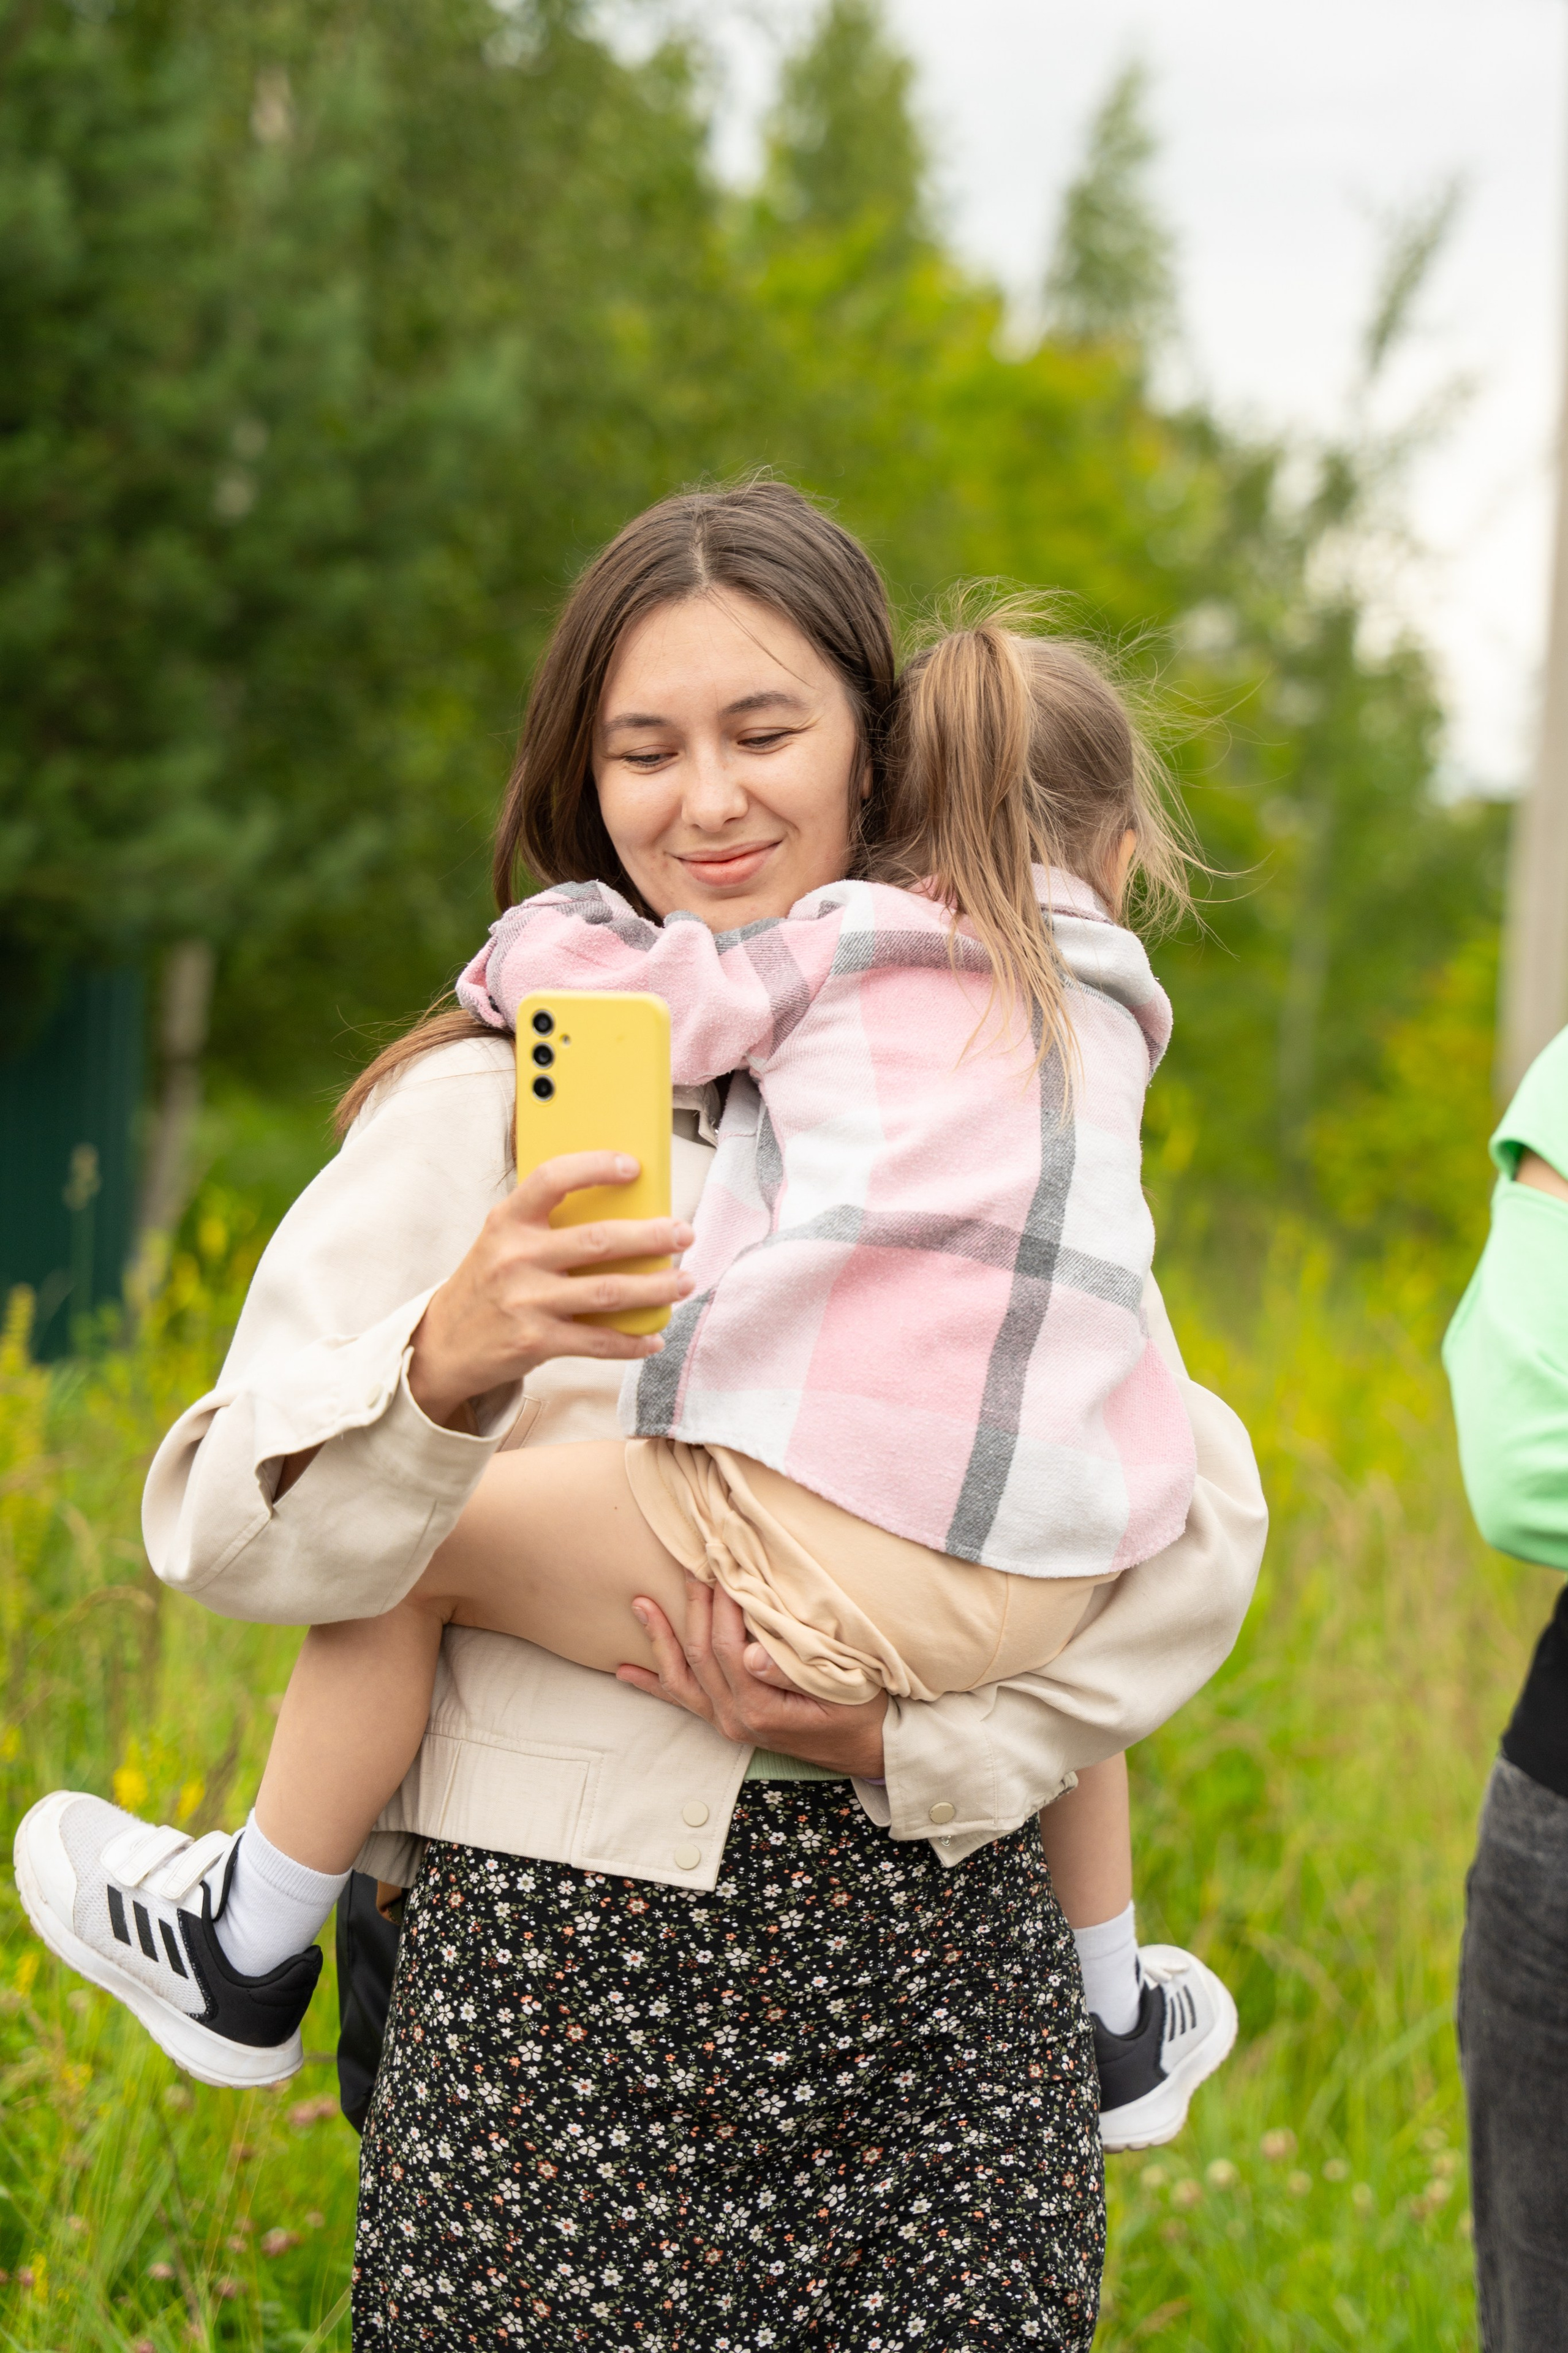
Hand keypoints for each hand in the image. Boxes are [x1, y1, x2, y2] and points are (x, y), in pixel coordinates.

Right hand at [408, 1153, 694, 1425]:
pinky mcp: (535, 1342)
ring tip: (684, 1281)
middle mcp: (515, 1257)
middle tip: (684, 1233)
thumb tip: (622, 1211)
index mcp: (508, 1221)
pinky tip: (653, 1337)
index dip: (595, 1167)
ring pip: (609, 1292)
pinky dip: (632, 1341)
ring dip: (656, 1288)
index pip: (553, 1179)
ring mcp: (525, 1301)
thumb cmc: (487, 1284)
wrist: (443, 1345)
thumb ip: (546, 1225)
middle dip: (652, 1236)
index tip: (633, 1166)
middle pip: (599, 1240)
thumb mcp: (502, 1241)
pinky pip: (597, 1341)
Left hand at [616, 1580, 887, 1778]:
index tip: (723, 1565)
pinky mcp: (724, 1720)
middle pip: (701, 1654)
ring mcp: (725, 1722)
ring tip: (639, 1604)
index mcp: (759, 1708)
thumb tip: (750, 1654)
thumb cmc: (857, 1709)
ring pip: (681, 1676)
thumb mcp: (841, 1688)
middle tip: (691, 1563)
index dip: (722, 1604)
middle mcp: (733, 1719)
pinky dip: (652, 1683)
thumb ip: (794, 1672)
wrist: (864, 1748)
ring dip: (659, 1638)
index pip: (728, 1647)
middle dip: (693, 1606)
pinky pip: (682, 1700)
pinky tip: (625, 1670)